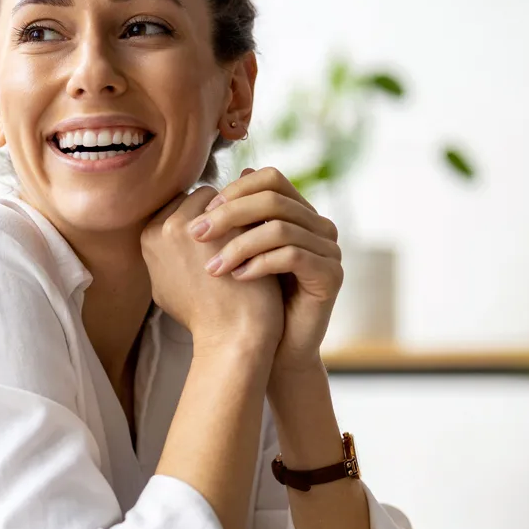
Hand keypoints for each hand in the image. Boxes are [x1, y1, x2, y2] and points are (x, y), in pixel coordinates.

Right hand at [141, 186, 283, 354]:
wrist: (231, 337)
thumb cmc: (203, 317)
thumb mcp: (166, 286)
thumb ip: (165, 252)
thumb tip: (170, 228)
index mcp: (149, 236)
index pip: (180, 205)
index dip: (205, 222)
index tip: (221, 241)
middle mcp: (167, 226)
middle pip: (201, 197)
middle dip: (222, 213)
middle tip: (240, 238)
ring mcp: (199, 224)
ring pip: (226, 198)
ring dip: (240, 213)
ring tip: (254, 240)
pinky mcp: (231, 226)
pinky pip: (249, 207)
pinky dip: (258, 220)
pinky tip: (267, 241)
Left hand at [187, 167, 341, 374]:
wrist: (275, 349)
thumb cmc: (250, 301)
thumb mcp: (235, 255)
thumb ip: (227, 223)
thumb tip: (205, 190)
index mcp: (297, 213)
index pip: (270, 178)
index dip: (235, 191)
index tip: (202, 214)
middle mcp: (318, 225)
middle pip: (274, 199)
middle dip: (230, 214)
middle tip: (197, 234)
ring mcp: (329, 249)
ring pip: (281, 228)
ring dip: (239, 245)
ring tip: (212, 267)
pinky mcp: (331, 275)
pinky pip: (293, 256)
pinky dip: (260, 264)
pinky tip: (236, 278)